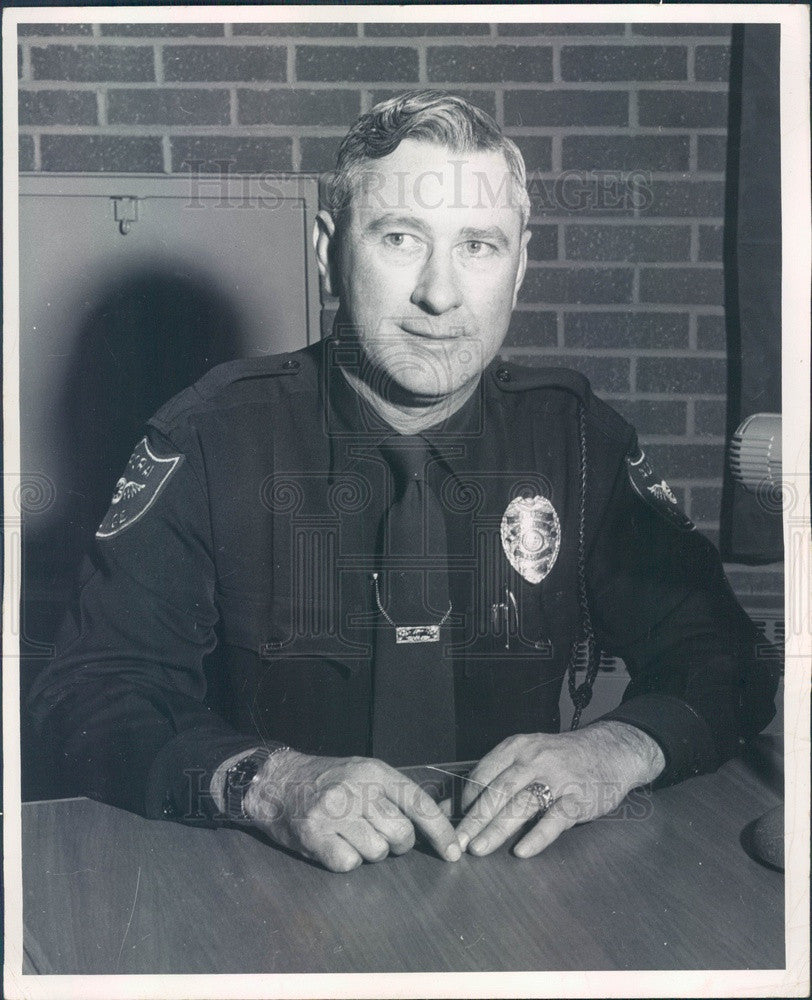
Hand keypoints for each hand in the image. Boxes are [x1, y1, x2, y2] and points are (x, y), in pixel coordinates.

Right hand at [243, 750, 461, 872]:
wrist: (276, 780)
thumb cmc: (326, 780)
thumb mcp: (363, 772)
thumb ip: (394, 794)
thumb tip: (434, 824)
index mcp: (374, 772)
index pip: (418, 804)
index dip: (440, 832)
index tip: (454, 852)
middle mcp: (356, 789)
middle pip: (401, 835)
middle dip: (396, 843)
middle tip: (376, 832)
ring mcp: (334, 812)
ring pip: (377, 853)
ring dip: (368, 852)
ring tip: (349, 834)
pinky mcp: (314, 835)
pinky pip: (349, 864)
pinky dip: (344, 860)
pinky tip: (332, 843)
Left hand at [451, 722, 664, 858]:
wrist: (610, 750)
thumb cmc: (561, 757)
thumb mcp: (529, 753)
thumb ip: (499, 774)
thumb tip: (456, 804)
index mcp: (518, 747)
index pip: (484, 772)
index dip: (465, 798)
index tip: (451, 820)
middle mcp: (535, 759)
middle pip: (498, 791)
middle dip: (474, 818)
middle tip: (456, 842)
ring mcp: (558, 779)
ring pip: (522, 804)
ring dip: (497, 828)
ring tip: (478, 848)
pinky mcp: (579, 798)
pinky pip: (555, 818)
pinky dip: (538, 836)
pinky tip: (522, 851)